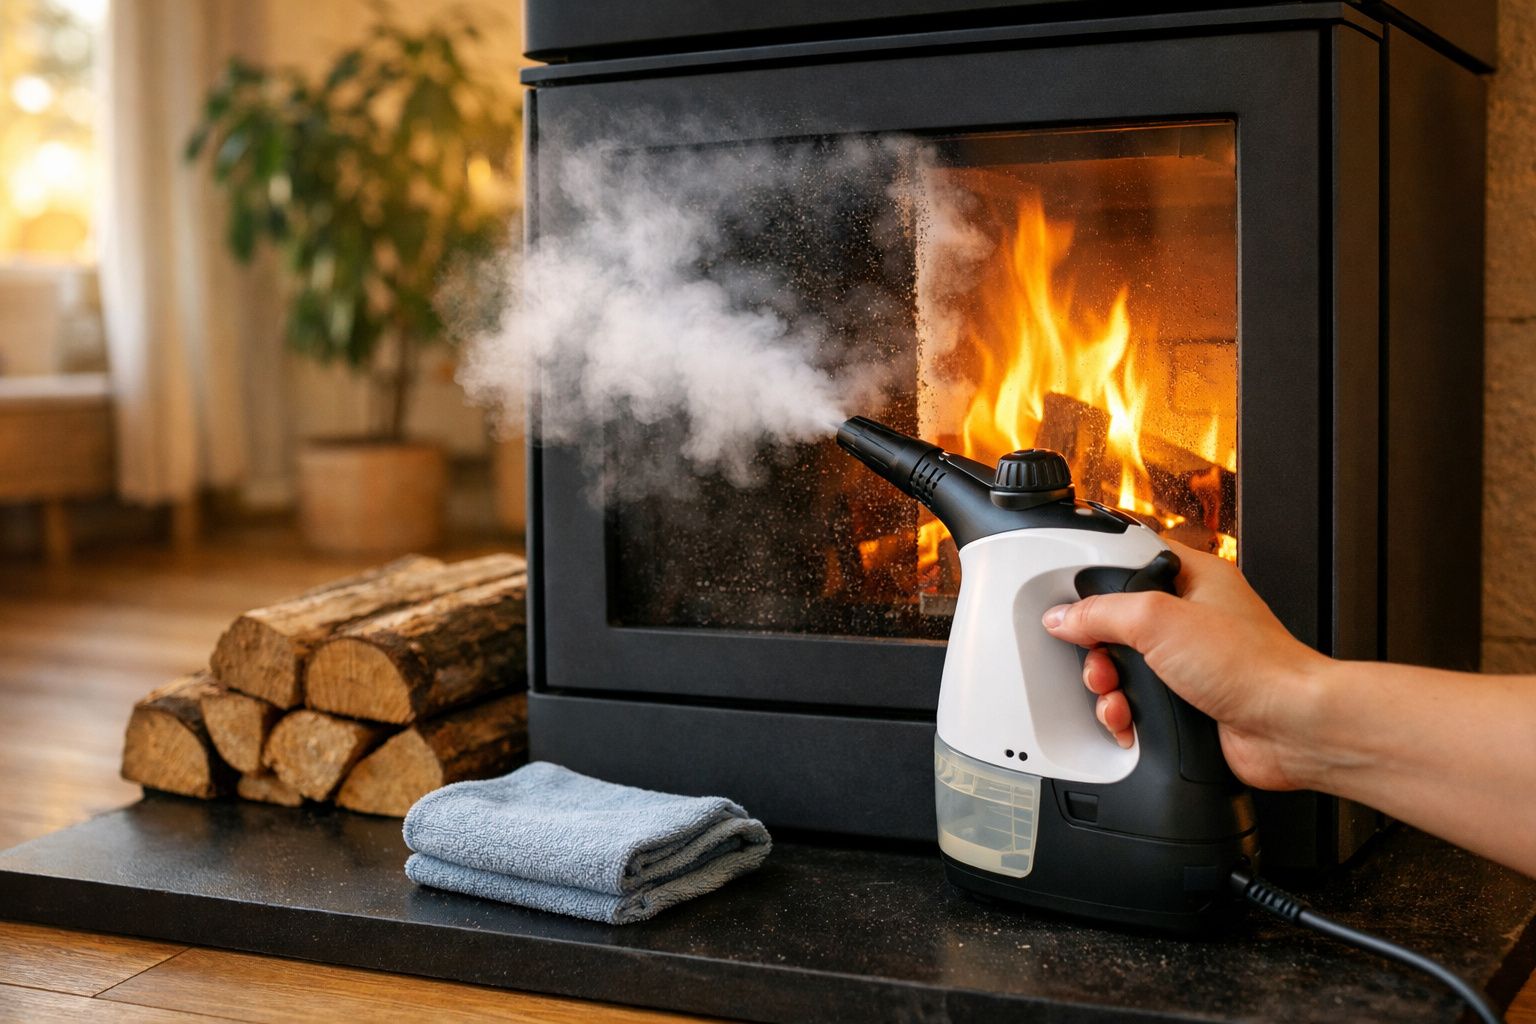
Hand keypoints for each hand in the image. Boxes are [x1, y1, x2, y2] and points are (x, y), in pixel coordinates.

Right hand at [1041, 539, 1331, 790]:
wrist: (1291, 728)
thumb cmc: (1253, 666)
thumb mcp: (1159, 620)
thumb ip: (1101, 612)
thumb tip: (1064, 617)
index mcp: (1192, 578)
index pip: (1129, 560)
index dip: (1096, 578)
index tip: (1073, 596)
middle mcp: (1192, 617)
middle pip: (1117, 622)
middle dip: (1097, 648)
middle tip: (1099, 658)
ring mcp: (1191, 662)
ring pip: (1124, 667)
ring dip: (1108, 686)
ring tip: (1114, 695)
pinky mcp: (1188, 701)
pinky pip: (1139, 702)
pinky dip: (1125, 714)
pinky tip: (1128, 720)